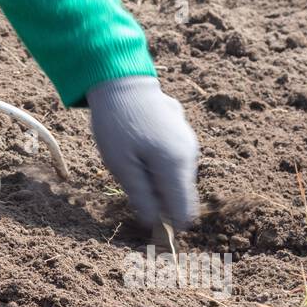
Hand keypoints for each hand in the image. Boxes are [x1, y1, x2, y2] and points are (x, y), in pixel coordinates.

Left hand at [87, 76, 199, 230]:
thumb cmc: (117, 124)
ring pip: (176, 177)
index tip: (148, 227)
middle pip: (180, 195)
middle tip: (131, 185)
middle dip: (159, 200)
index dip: (168, 226)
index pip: (184, 212)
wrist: (121, 80)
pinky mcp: (182, 132)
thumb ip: (142, 196)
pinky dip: (158, 163)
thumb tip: (154, 224)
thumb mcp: (121, 165)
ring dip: (156, 180)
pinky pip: (174, 160)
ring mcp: (188, 142)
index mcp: (176, 166)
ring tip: (131, 162)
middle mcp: (190, 155)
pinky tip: (138, 146)